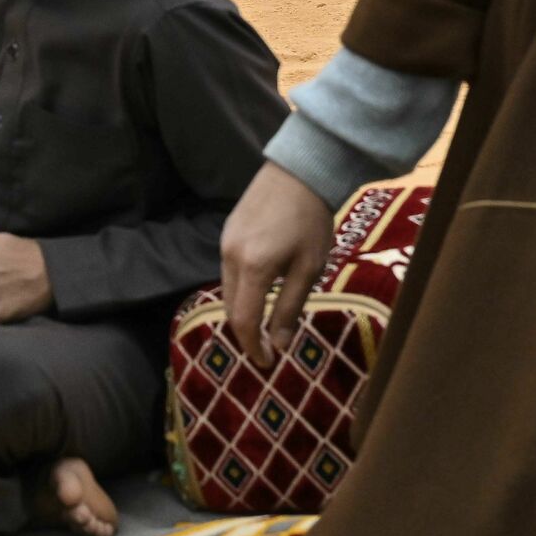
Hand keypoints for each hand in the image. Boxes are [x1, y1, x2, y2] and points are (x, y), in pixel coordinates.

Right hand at [220, 161, 333, 365]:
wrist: (299, 171)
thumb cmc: (311, 221)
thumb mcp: (308, 268)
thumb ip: (289, 307)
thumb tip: (278, 344)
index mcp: (252, 268)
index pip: (243, 320)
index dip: (252, 347)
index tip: (266, 364)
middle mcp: (230, 257)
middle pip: (229, 307)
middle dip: (245, 333)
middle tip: (266, 348)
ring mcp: (225, 242)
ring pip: (227, 289)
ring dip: (241, 311)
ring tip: (262, 323)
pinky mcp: (227, 232)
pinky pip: (228, 271)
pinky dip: (239, 289)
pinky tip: (257, 291)